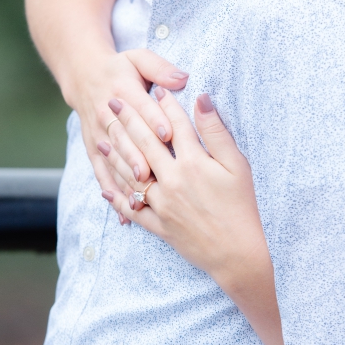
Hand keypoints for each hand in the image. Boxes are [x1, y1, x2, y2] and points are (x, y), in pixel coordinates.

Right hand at [69, 49, 186, 211]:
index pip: (140, 107)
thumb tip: (181, 78)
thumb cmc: (121, 68)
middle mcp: (108, 115)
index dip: (154, 119)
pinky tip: (123, 210)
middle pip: (124, 138)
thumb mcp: (139, 58)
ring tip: (139, 198)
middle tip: (152, 174)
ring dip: (124, 179)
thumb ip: (160, 68)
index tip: (168, 134)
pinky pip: (102, 172)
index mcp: (123, 91)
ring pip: (112, 160)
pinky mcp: (94, 149)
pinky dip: (112, 192)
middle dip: (136, 157)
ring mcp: (99, 134)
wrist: (83, 76)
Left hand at [103, 88, 266, 287]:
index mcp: (194, 163)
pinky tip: (104, 186)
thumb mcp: (238, 166)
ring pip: (131, 173)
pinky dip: (117, 198)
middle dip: (127, 120)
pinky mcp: (158, 225)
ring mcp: (162, 204)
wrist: (238, 255)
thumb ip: (216, 132)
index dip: (163, 105)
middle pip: (144, 144)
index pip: (174, 126)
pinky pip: (132, 209)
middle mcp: (172, 180)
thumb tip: (203, 99)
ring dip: (115, 154)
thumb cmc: (243, 208)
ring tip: (102, 136)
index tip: (153, 89)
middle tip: (112, 101)